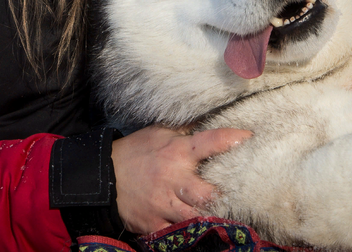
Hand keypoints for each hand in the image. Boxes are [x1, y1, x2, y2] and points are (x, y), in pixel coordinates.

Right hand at [111, 124, 251, 234]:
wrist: (103, 177)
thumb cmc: (136, 152)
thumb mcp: (158, 133)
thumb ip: (185, 130)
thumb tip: (209, 116)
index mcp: (177, 152)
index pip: (210, 143)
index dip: (231, 139)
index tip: (249, 138)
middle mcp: (174, 179)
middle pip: (208, 194)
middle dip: (223, 197)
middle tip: (239, 197)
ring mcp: (164, 205)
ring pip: (197, 218)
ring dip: (210, 219)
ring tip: (224, 219)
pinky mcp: (155, 224)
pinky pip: (177, 234)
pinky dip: (188, 234)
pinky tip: (199, 232)